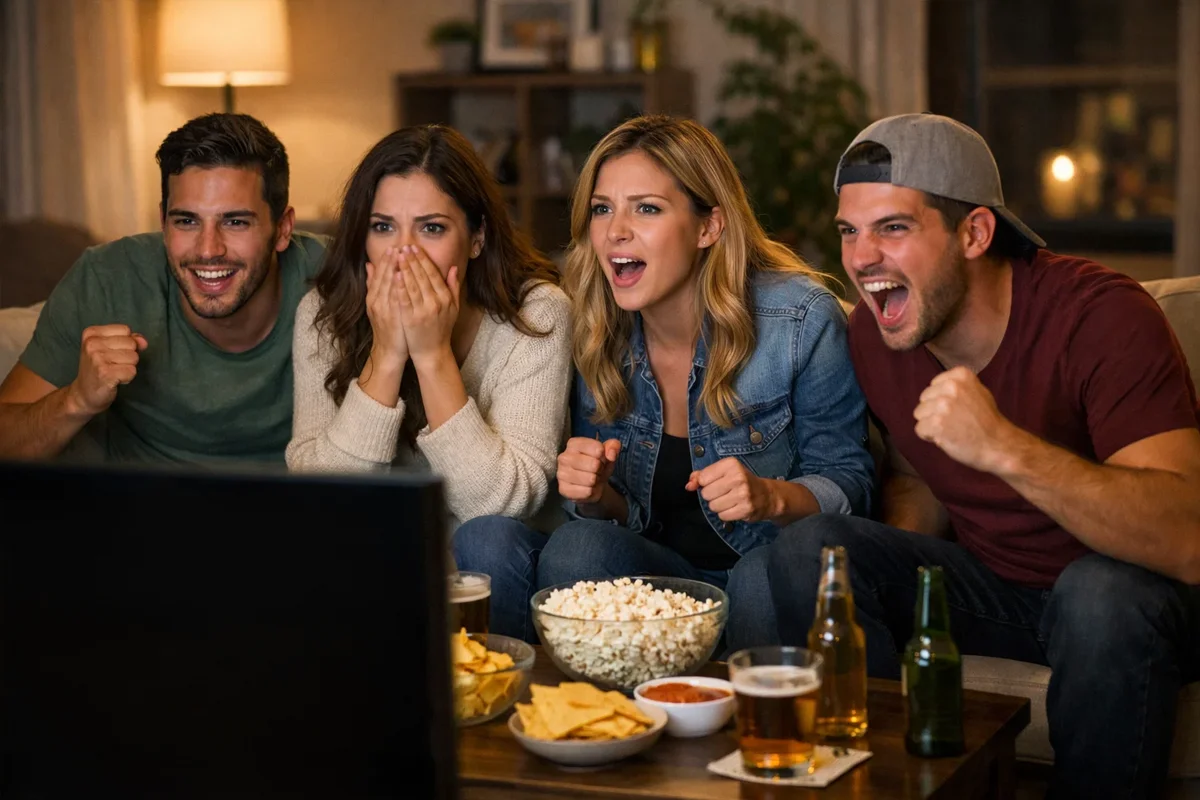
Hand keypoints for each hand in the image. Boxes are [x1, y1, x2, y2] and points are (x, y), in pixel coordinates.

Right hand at [67, 324, 147, 415]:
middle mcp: (92, 343)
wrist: (84, 394)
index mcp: (91, 333)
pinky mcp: (105, 373)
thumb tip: (143, 341)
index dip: (125, 343)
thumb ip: (129, 340)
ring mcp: (97, 358)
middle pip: (131, 343)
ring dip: (128, 367)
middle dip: (128, 356)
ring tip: (113, 372)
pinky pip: (132, 371)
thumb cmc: (99, 369)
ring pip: (134, 357)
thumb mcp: (110, 349)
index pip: (125, 330)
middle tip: (112, 365)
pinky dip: (127, 378)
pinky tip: (114, 380)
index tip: (111, 353)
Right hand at [364, 247, 407, 370]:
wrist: (389, 351)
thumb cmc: (389, 327)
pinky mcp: (392, 317)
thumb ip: (374, 286)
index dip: (385, 261)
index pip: (379, 275)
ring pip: (387, 285)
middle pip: (383, 277)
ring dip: (393, 269)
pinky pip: (394, 298)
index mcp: (373, 298)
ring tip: (400, 255)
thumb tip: (369, 265)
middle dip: (390, 261)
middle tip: (398, 246)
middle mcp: (376, 302)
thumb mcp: (377, 306)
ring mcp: (384, 309)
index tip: (393, 247)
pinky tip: (401, 275)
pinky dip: (396, 286)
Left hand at [396, 244, 459, 366]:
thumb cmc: (441, 329)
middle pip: (422, 276)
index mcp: (445, 298)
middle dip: (412, 259)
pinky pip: (404, 299)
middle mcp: (436, 303)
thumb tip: (454, 268)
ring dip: (404, 268)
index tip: (414, 248)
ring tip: (397, 255)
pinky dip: (399, 285)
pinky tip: (395, 274)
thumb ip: (453, 287)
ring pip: (412, 284)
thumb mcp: (453, 308)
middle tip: (403, 246)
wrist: (432, 352)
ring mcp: (423, 311)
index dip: (423, 259)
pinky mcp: (411, 318)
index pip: (433, 273)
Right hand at [557, 437, 620, 504]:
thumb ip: (613, 447)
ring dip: (596, 481)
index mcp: (573, 444)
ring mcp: (561, 474)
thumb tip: (612, 453)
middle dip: (600, 469)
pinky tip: (588, 488)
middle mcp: (564, 457)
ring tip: (592, 479)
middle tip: (597, 471)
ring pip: (590, 479)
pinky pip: (586, 492)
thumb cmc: (598, 465)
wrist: (591, 485)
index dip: (605, 456)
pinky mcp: (563, 489)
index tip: (601, 459)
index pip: (598, 449)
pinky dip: (592, 492)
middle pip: (594, 464)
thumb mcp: (608, 453)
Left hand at [687, 457, 777, 521]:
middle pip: (706, 493)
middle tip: (724, 493)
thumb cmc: (741, 481)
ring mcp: (743, 494)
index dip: (705, 483)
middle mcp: (738, 477)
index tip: (715, 482)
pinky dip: (726, 514)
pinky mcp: (746, 509)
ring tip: (729, 500)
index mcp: (731, 464)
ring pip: (713, 506)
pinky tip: (734, 508)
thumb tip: (689, 485)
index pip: (703, 478)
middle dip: (712, 496)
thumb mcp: (724, 471)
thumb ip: (703, 475)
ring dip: (718, 506)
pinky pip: (722, 516)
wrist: (767, 495)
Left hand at [913, 366, 1016, 472]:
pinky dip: (929, 436)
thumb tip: (936, 387)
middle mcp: (951, 387)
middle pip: (924, 399)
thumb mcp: (978, 392)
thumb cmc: (988, 421)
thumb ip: (958, 386)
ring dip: (931, 424)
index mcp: (961, 375)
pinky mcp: (937, 423)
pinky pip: (919, 429)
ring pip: (919, 414)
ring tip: (951, 429)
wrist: (998, 444)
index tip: (958, 409)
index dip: (941, 401)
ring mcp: (943, 405)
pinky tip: (946, 438)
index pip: (933, 386)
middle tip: (955, 422)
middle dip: (934, 412)